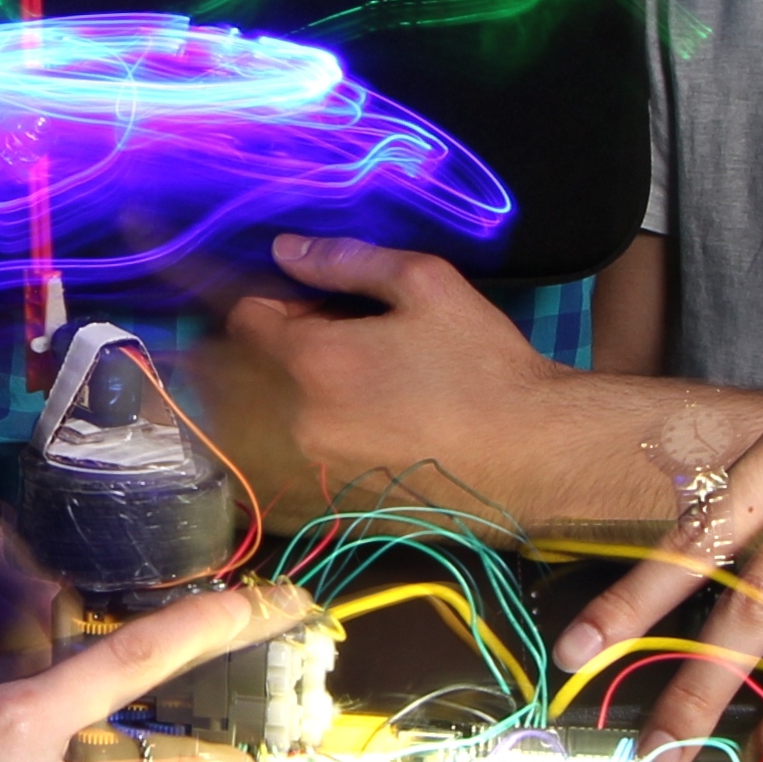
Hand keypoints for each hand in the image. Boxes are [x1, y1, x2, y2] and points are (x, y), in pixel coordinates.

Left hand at [203, 234, 563, 507]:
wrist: (533, 455)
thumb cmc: (485, 366)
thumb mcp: (428, 286)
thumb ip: (348, 261)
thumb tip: (285, 249)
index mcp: (315, 361)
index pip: (243, 318)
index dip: (271, 302)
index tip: (307, 307)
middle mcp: (296, 422)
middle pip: (228, 375)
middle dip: (253, 350)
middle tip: (305, 344)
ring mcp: (308, 474)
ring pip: (236, 432)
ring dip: (249, 403)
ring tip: (303, 391)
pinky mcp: (325, 512)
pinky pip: (262, 482)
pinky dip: (266, 457)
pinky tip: (305, 443)